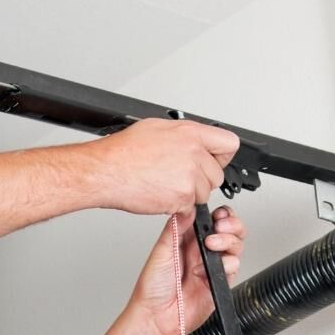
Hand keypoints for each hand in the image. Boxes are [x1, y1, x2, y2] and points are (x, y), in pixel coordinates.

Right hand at [88, 118, 239, 214]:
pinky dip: (177, 205)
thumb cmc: (123, 151)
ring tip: (165, 184)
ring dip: (189, 194)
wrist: (105, 171)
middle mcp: (194, 153)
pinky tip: (160, 193)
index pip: (229, 144)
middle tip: (179, 177)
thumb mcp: (156, 128)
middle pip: (217, 174)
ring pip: (204, 193)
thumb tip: (194, 140)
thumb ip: (183, 135)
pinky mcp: (182, 198)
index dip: (221, 155)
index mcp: (190, 133)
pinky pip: (190, 207)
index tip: (214, 160)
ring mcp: (189, 177)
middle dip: (202, 179)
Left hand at [126, 205, 246, 334]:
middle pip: (229, 230)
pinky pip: (234, 267)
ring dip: (229, 241)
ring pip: (235, 246)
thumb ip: (176, 229)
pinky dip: (229, 263)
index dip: (219, 214)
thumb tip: (188, 208)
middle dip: (231, 224)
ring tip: (213, 245)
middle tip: (221, 227)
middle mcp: (201, 251)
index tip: (217, 214)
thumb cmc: (153, 288)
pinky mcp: (219, 282)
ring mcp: (211, 266)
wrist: (157, 317)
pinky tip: (214, 267)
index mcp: (186, 239)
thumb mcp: (161, 251)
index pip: (210, 220)